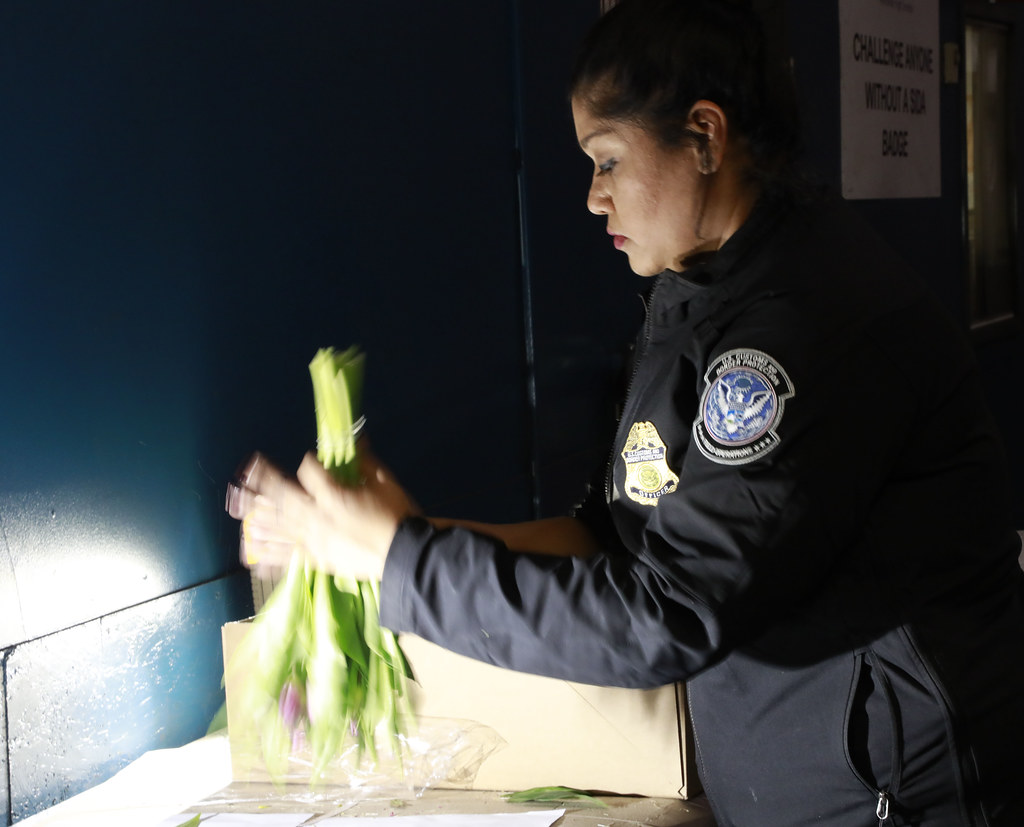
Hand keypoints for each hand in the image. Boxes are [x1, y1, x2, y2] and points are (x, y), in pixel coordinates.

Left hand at [226, 448, 417, 580]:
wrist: (404, 555)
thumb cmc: (398, 516)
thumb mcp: (386, 483)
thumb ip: (367, 463)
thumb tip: (359, 440)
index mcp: (334, 496)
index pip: (311, 472)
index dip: (308, 463)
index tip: (308, 460)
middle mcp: (317, 517)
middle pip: (284, 496)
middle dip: (263, 482)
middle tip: (244, 472)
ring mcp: (314, 540)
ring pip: (279, 525)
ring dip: (257, 514)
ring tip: (237, 505)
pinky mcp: (317, 559)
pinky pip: (287, 556)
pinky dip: (268, 553)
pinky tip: (251, 549)